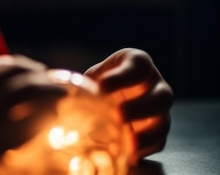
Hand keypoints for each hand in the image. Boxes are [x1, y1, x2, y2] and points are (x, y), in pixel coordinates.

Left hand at [0, 55, 66, 174]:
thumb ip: (22, 139)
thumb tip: (49, 117)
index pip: (37, 112)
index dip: (54, 106)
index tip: (64, 107)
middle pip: (28, 85)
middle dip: (50, 86)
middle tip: (61, 90)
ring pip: (12, 67)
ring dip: (33, 70)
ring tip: (43, 77)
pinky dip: (12, 66)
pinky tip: (20, 73)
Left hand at [84, 48, 172, 164]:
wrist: (104, 98)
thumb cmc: (98, 83)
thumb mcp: (92, 77)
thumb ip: (83, 83)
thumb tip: (57, 95)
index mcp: (139, 64)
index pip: (139, 65)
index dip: (123, 77)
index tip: (103, 87)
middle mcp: (155, 85)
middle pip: (162, 96)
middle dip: (140, 107)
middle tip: (117, 115)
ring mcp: (159, 110)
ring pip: (163, 121)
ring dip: (146, 133)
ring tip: (127, 142)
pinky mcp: (157, 131)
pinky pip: (158, 142)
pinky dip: (145, 149)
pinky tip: (130, 155)